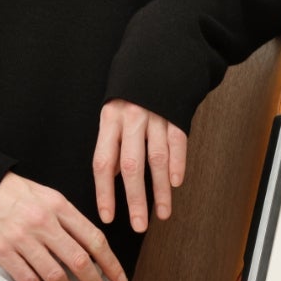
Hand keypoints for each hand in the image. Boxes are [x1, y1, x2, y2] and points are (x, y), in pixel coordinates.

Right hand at [0, 173, 127, 280]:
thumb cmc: (18, 194)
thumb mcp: (50, 197)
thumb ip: (70, 221)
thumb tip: (92, 252)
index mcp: (59, 206)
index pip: (93, 239)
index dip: (111, 263)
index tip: (119, 279)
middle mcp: (42, 223)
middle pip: (78, 261)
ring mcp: (21, 238)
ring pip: (54, 275)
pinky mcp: (2, 251)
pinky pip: (28, 280)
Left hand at [92, 99, 188, 232]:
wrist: (158, 55)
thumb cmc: (131, 91)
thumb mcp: (112, 112)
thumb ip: (112, 142)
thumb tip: (114, 176)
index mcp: (109, 120)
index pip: (103, 162)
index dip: (105, 192)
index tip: (108, 216)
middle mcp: (131, 119)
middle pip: (131, 166)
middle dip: (135, 200)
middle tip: (139, 225)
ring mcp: (156, 116)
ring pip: (157, 159)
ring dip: (160, 190)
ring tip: (162, 213)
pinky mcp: (177, 113)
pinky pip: (178, 143)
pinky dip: (178, 164)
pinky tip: (176, 183)